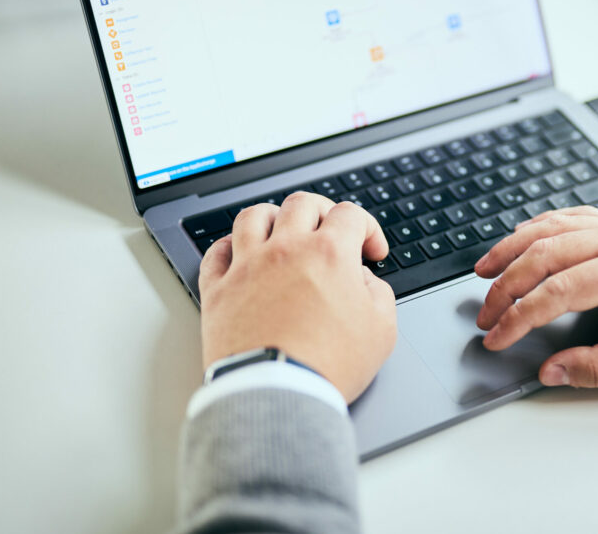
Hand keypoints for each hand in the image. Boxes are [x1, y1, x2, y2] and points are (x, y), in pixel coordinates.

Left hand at [198, 192, 395, 403]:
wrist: (277, 394)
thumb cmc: (328, 366)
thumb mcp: (381, 330)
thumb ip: (378, 292)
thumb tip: (363, 280)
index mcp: (328, 253)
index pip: (350, 215)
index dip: (368, 229)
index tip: (369, 251)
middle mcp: (286, 249)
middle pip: (301, 204)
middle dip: (323, 212)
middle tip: (330, 230)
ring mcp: (247, 266)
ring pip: (254, 216)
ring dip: (273, 217)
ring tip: (282, 231)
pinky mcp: (218, 290)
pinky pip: (216, 252)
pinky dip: (228, 246)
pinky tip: (239, 254)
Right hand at [474, 207, 597, 387]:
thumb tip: (552, 371)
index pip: (557, 289)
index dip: (519, 316)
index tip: (496, 337)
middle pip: (546, 253)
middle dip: (507, 285)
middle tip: (484, 313)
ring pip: (554, 227)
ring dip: (514, 248)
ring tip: (484, 270)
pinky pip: (574, 217)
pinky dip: (541, 227)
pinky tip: (523, 239)